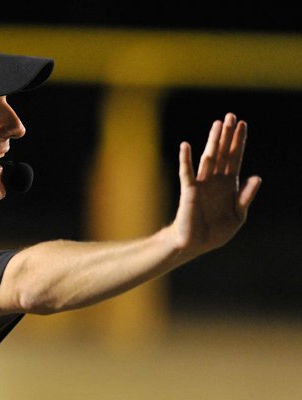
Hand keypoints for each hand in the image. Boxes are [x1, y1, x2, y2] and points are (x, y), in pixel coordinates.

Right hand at [171, 112, 261, 255]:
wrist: (196, 243)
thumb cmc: (216, 231)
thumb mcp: (238, 215)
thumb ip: (246, 196)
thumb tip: (257, 177)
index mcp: (229, 185)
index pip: (235, 158)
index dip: (239, 142)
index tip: (243, 124)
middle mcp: (215, 180)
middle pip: (223, 153)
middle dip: (227, 135)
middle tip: (231, 115)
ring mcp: (202, 184)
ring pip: (209, 158)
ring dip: (213, 141)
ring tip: (217, 124)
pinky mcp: (189, 191)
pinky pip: (187, 173)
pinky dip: (186, 159)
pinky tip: (186, 146)